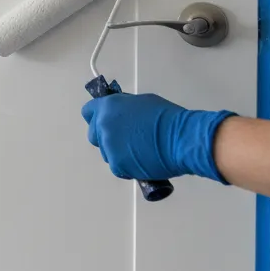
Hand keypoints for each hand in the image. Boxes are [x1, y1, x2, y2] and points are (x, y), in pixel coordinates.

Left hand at [81, 91, 235, 182]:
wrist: (181, 139)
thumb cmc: (168, 119)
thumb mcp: (142, 103)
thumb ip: (124, 109)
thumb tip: (122, 116)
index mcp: (108, 107)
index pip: (88, 112)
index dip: (97, 118)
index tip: (104, 122)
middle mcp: (104, 126)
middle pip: (94, 135)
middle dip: (106, 138)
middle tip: (125, 140)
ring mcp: (109, 147)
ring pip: (107, 153)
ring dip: (118, 153)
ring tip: (140, 151)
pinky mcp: (117, 165)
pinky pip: (118, 168)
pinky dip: (127, 167)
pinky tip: (143, 161)